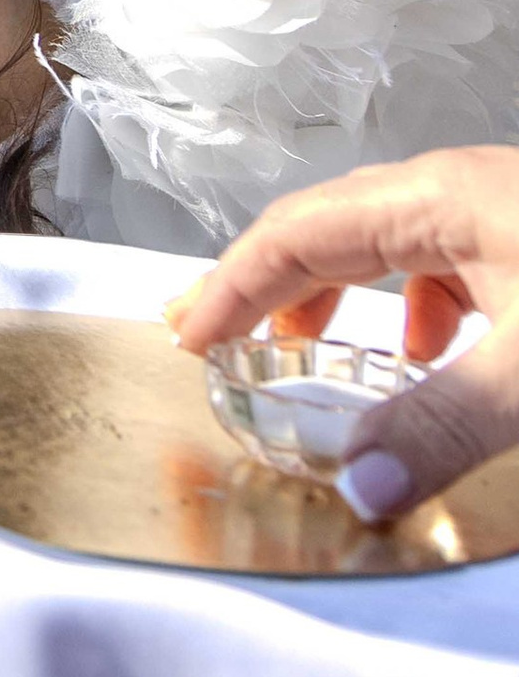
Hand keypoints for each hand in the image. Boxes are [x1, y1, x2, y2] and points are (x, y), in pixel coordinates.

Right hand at [166, 145, 518, 520]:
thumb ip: (442, 426)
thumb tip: (360, 487)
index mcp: (440, 197)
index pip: (298, 232)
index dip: (236, 285)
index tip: (189, 335)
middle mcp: (462, 189)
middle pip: (335, 226)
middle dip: (273, 284)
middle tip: (223, 341)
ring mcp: (504, 210)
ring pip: (392, 242)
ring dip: (341, 295)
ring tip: (313, 352)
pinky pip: (448, 263)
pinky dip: (414, 309)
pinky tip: (434, 360)